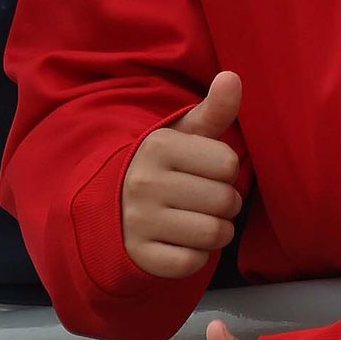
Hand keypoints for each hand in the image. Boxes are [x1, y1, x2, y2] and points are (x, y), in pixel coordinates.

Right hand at [120, 70, 244, 278]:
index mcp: (158, 146)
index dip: (225, 171)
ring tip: (202, 221)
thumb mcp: (183, 134)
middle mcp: (144, 182)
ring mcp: (138, 221)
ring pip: (213, 233)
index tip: (206, 172)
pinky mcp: (139, 255)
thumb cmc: (160, 166)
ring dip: (217, 232)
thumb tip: (233, 76)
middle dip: (226, 203)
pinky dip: (196, 256)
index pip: (228, 163)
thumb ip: (214, 110)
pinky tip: (183, 242)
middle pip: (225, 200)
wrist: (107, 204)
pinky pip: (192, 263)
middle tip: (208, 200)